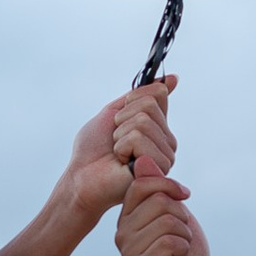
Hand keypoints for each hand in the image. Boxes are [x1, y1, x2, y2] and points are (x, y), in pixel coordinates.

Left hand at [60, 78, 178, 225]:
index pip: (158, 94)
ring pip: (143, 122)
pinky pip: (138, 139)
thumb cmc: (94, 149)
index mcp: (159, 128)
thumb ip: (141, 95)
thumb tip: (173, 78)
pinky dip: (121, 147)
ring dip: (120, 135)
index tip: (120, 117)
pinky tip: (122, 163)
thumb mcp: (114, 112)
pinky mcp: (157, 167)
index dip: (132, 101)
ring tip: (118, 153)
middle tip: (116, 139)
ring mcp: (165, 155)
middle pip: (149, 105)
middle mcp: (167, 142)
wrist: (82, 177)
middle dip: (123, 119)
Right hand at [115, 173, 219, 255]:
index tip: (184, 195)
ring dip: (184, 234)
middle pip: (158, 201)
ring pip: (166, 220)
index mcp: (127, 218)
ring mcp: (129, 253)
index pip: (140, 184)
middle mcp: (122, 234)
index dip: (167, 184)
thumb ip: (159, 189)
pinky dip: (183, 248)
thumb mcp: (175, 213)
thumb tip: (142, 159)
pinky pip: (169, 242)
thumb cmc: (185, 251)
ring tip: (179, 249)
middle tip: (181, 234)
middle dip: (181, 215)